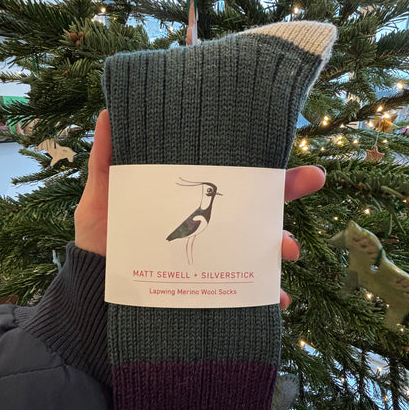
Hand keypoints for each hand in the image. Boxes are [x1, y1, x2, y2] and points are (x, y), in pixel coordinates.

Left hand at [75, 110, 325, 307]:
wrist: (95, 288)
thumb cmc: (101, 239)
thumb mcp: (100, 197)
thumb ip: (106, 160)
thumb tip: (110, 111)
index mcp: (191, 198)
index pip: (232, 175)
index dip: (262, 162)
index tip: (288, 146)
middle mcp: (211, 224)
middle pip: (258, 204)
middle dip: (289, 191)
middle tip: (313, 178)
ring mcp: (215, 256)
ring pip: (261, 246)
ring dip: (283, 244)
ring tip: (287, 249)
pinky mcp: (212, 287)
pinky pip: (246, 292)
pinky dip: (266, 295)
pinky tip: (276, 298)